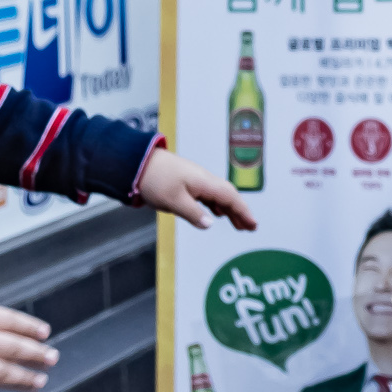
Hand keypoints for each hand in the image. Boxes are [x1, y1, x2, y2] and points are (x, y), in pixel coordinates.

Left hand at [138, 149, 257, 230]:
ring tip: (238, 224)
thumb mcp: (173, 201)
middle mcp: (204, 180)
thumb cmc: (155, 180)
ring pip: (219, 196)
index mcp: (204, 182)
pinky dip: (217, 206)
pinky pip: (209, 195)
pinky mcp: (188, 183)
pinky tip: (217, 213)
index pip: (230, 197)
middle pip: (228, 196)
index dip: (243, 211)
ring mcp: (196, 180)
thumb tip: (210, 224)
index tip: (253, 224)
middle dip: (241, 211)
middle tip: (250, 227)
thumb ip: (193, 213)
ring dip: (230, 210)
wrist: (138, 163)